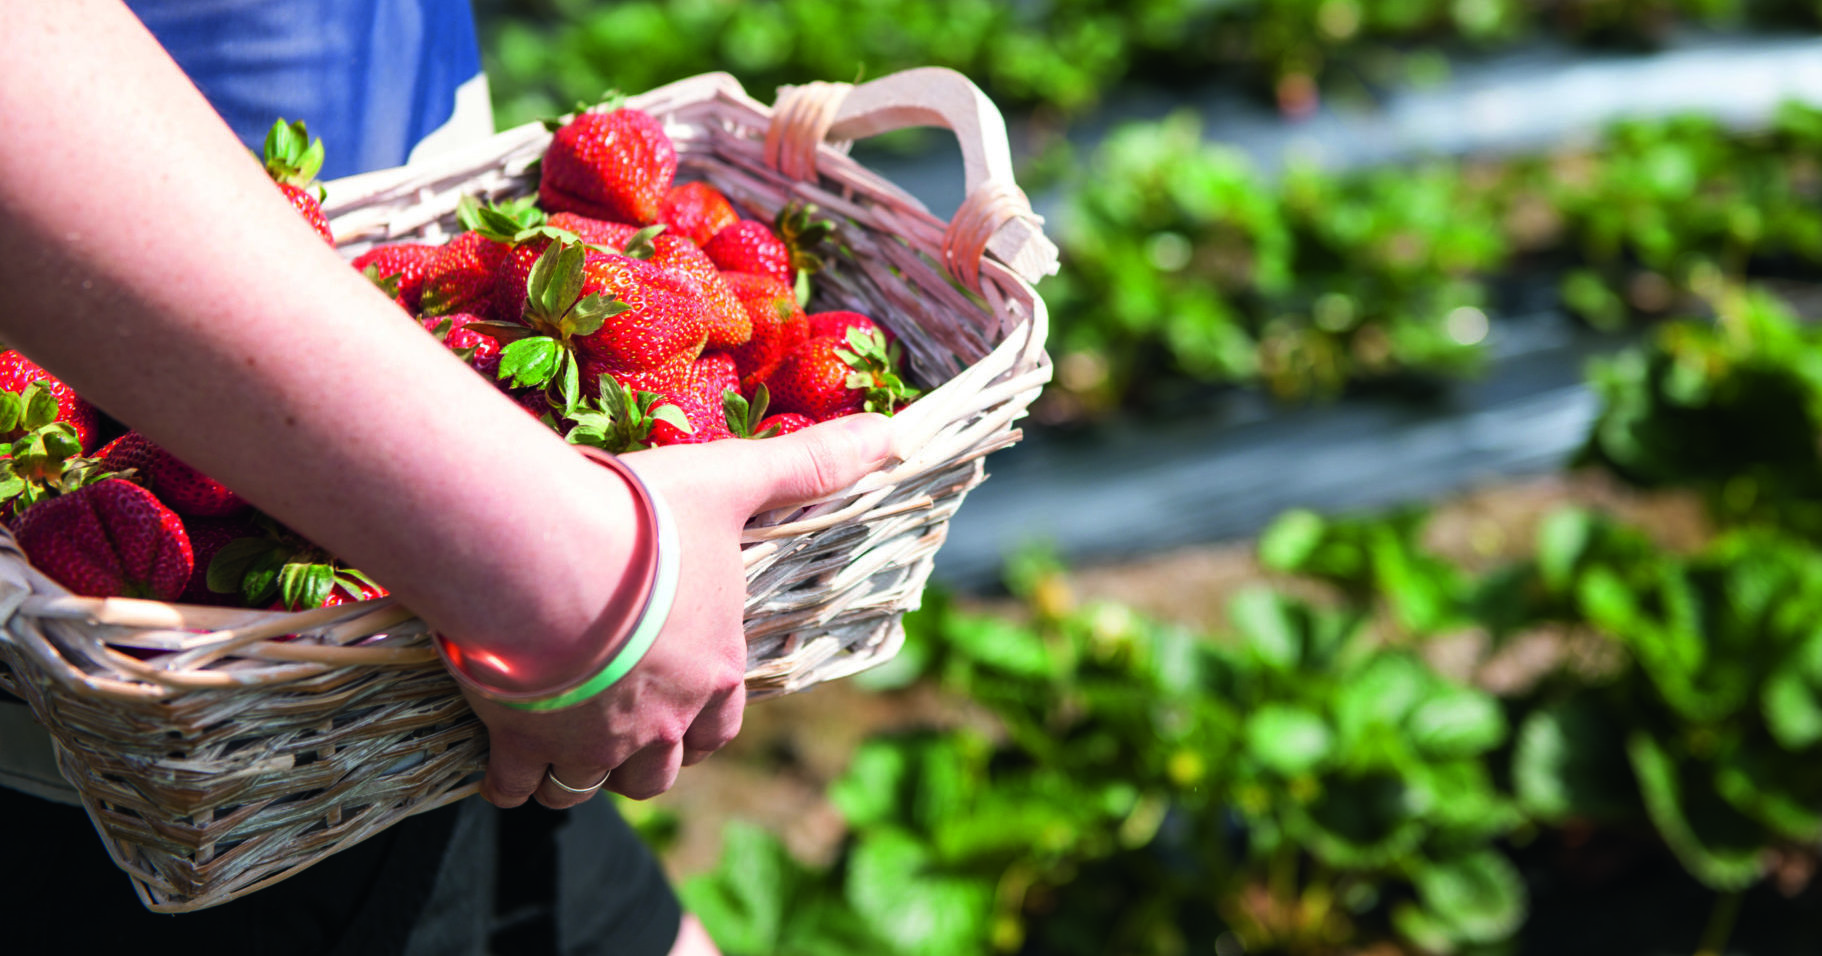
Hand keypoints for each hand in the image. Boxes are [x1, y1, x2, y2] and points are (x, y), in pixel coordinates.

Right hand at [466, 413, 893, 807]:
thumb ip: (805, 465)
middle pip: (660, 769)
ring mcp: (593, 740)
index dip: (705, 718)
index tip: (685, 707)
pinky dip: (509, 777)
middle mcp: (663, 721)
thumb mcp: (733, 482)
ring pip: (589, 785)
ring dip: (579, 773)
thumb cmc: (645, 521)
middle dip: (644, 756)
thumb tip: (887, 435)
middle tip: (618, 729)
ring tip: (559, 746)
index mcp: (713, 670)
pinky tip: (501, 751)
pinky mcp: (525, 742)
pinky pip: (514, 785)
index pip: (722, 724)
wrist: (547, 556)